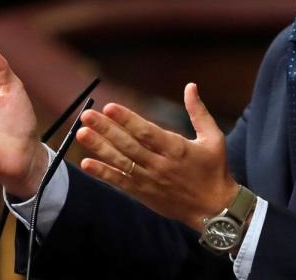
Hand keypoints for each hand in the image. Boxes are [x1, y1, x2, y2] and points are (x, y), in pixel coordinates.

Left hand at [75, 83, 237, 230]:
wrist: (214, 209)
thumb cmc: (214, 170)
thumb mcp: (213, 138)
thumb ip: (198, 112)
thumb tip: (190, 86)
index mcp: (176, 148)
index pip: (146, 131)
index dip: (126, 119)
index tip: (109, 107)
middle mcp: (160, 164)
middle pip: (128, 144)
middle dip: (105, 129)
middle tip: (86, 116)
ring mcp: (150, 180)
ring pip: (120, 162)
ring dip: (99, 148)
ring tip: (81, 134)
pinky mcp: (144, 194)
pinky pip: (120, 182)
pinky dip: (103, 173)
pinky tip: (86, 164)